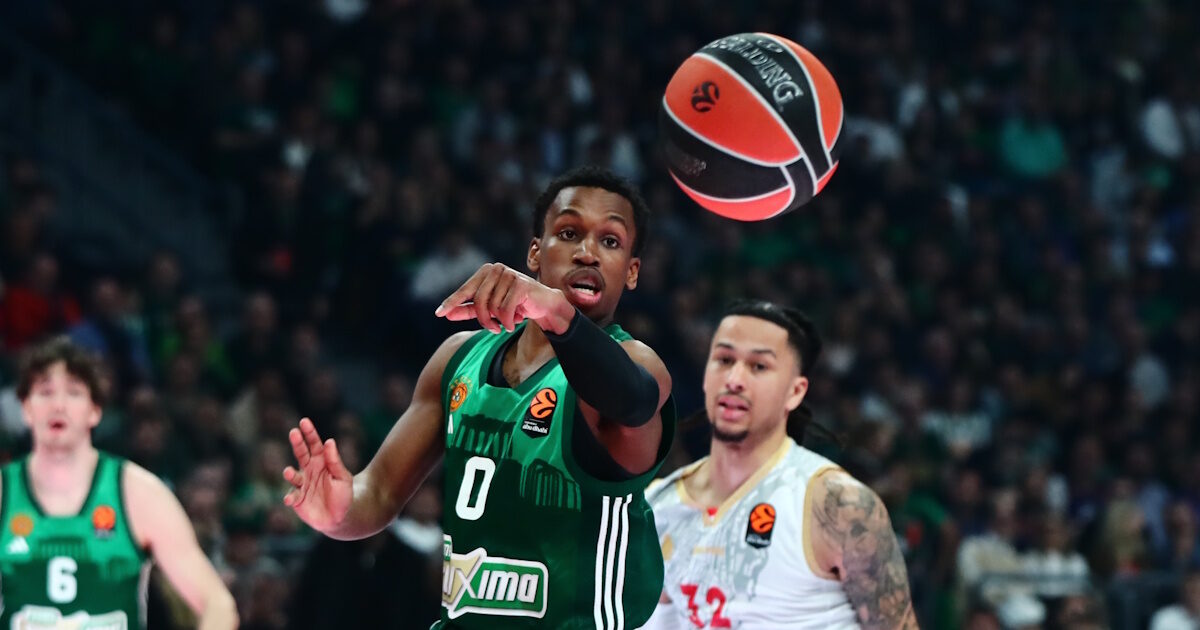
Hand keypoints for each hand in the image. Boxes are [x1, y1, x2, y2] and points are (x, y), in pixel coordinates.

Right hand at [283, 418, 352, 532]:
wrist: (340, 517)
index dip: (309, 433)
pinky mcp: (297, 499)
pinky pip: (292, 496)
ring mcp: (301, 484)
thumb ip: (335, 461)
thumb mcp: (343, 477)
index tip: (304, 421)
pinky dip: (290, 497)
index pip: (314, 444)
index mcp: (321, 461)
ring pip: (293, 475)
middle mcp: (309, 470)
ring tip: (288, 472)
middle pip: (301, 454)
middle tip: (293, 432)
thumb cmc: (343, 495)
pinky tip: (290, 499)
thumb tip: (329, 441)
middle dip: (297, 443)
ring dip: (289, 473)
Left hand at [434, 263, 572, 333]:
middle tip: (493, 328)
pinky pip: (505, 310)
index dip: (452, 302)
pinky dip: (508, 321)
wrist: (544, 304)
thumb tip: (446, 314)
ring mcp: (509, 275)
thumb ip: (469, 309)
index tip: (439, 313)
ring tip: (509, 321)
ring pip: (492, 307)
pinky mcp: (520, 284)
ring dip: (499, 321)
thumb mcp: (491, 307)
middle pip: (478, 301)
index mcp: (486, 271)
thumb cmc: (516, 304)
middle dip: (484, 319)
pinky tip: (515, 321)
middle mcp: (496, 269)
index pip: (465, 290)